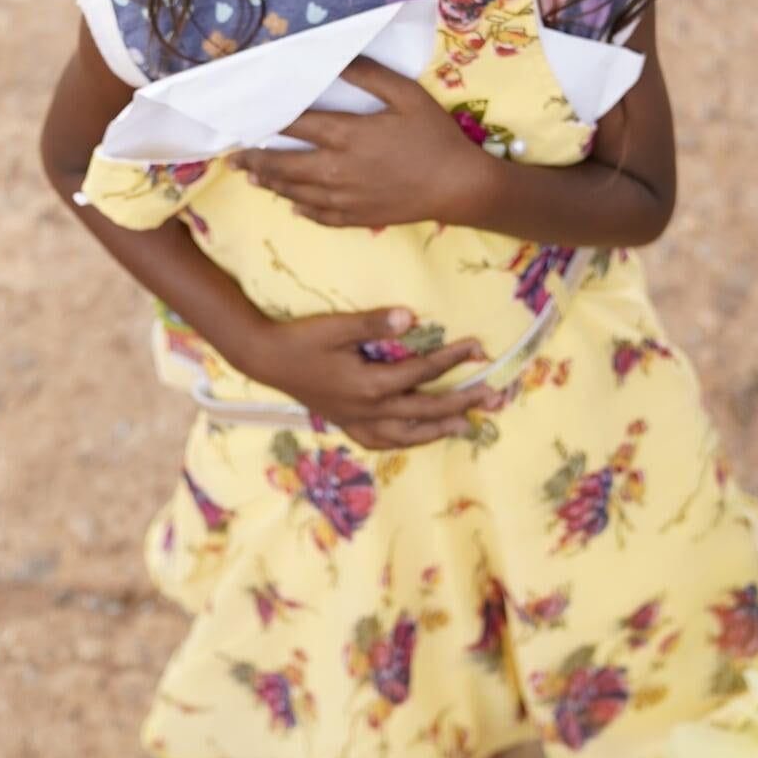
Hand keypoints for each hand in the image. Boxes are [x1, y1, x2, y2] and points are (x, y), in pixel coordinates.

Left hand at [227, 56, 484, 226]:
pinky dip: (301, 209)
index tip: (248, 119)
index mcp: (346, 135)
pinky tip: (293, 204)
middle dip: (255, 162)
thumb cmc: (435, 137)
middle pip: (283, 167)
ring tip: (253, 179)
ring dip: (271, 185)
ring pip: (296, 193)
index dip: (269, 122)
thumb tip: (337, 59)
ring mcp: (344, 198)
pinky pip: (319, 216)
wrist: (459, 186)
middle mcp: (337, 169)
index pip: (295, 126)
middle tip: (234, 159)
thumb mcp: (407, 95)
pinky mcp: (357, 217)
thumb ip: (370, 76)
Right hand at [245, 304, 500, 449]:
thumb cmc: (302, 339)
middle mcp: (368, 410)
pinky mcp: (346, 423)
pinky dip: (404, 441)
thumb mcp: (337, 326)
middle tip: (492, 396)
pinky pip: (382, 441)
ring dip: (437, 430)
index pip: (422, 373)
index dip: (452, 359)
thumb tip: (410, 316)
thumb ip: (374, 323)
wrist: (266, 359)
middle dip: (461, 403)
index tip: (478, 347)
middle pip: (424, 412)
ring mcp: (356, 421)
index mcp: (370, 385)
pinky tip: (414, 437)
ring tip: (464, 426)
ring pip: (406, 435)